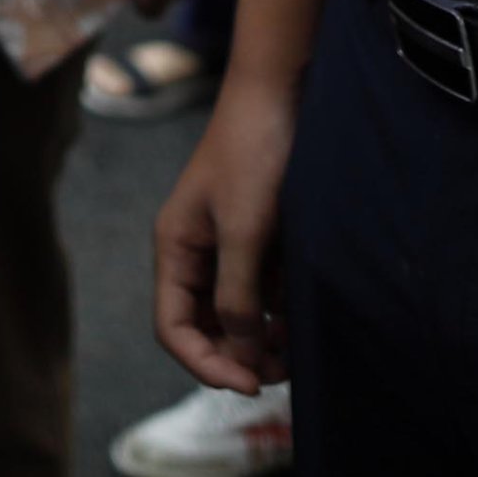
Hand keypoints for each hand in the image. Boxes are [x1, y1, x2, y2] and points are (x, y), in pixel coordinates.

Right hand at [155, 73, 298, 392]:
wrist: (284, 93)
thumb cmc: (255, 152)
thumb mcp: (245, 229)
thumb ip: (238, 295)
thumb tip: (242, 354)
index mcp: (175, 249)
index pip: (174, 328)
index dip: (207, 363)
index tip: (250, 383)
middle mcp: (197, 253)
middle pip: (205, 327)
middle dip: (238, 355)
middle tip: (282, 373)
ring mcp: (229, 247)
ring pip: (237, 313)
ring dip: (263, 338)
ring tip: (296, 349)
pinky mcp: (260, 239)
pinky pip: (263, 290)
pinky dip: (280, 310)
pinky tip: (304, 315)